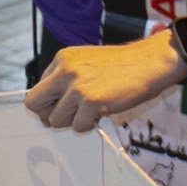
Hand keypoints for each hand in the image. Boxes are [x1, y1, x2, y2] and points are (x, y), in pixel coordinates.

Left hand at [25, 34, 186, 131]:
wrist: (150, 62)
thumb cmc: (122, 66)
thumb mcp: (87, 63)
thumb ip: (66, 81)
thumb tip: (48, 112)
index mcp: (63, 59)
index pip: (37, 89)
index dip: (48, 103)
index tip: (63, 107)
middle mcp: (65, 70)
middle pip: (35, 104)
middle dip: (49, 114)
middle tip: (69, 115)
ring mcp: (77, 86)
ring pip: (56, 119)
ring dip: (73, 121)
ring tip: (93, 110)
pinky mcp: (91, 101)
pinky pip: (77, 126)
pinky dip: (89, 125)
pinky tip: (102, 112)